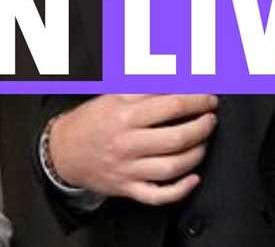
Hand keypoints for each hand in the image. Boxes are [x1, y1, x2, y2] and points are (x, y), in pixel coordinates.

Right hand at [49, 94, 218, 204]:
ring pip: (172, 166)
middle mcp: (127, 142)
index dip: (197, 100)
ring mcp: (128, 168)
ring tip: (203, 143)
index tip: (209, 98)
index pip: (171, 105)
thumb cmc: (92, 120)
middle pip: (176, 137)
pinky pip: (158, 195)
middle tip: (210, 119)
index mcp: (124, 114)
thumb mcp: (113, 95)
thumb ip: (144, 87)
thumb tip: (176, 79)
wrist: (63, 151)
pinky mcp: (128, 188)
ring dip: (196, 154)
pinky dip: (180, 189)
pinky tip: (193, 178)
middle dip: (202, 127)